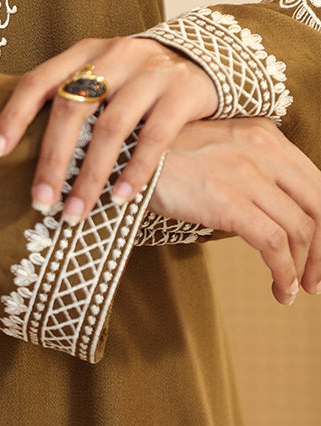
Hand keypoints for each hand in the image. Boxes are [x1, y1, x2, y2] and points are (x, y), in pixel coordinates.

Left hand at [0, 36, 217, 221]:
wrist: (205, 59)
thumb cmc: (136, 82)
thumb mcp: (102, 77)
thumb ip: (71, 100)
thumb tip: (21, 150)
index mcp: (83, 53)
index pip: (37, 81)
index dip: (13, 117)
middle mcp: (113, 55)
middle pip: (71, 107)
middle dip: (52, 159)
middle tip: (40, 202)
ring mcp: (149, 71)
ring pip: (111, 127)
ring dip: (91, 175)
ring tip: (77, 211)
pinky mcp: (182, 90)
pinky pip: (155, 136)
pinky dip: (135, 171)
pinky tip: (121, 199)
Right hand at [152, 118, 320, 303]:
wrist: (124, 152)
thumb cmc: (164, 156)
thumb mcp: (218, 148)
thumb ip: (252, 168)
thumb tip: (277, 213)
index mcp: (266, 135)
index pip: (317, 184)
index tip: (318, 254)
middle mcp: (264, 149)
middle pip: (319, 207)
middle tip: (316, 281)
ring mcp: (247, 174)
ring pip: (301, 229)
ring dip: (304, 268)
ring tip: (293, 290)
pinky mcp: (228, 201)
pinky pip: (274, 244)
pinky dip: (284, 273)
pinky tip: (279, 289)